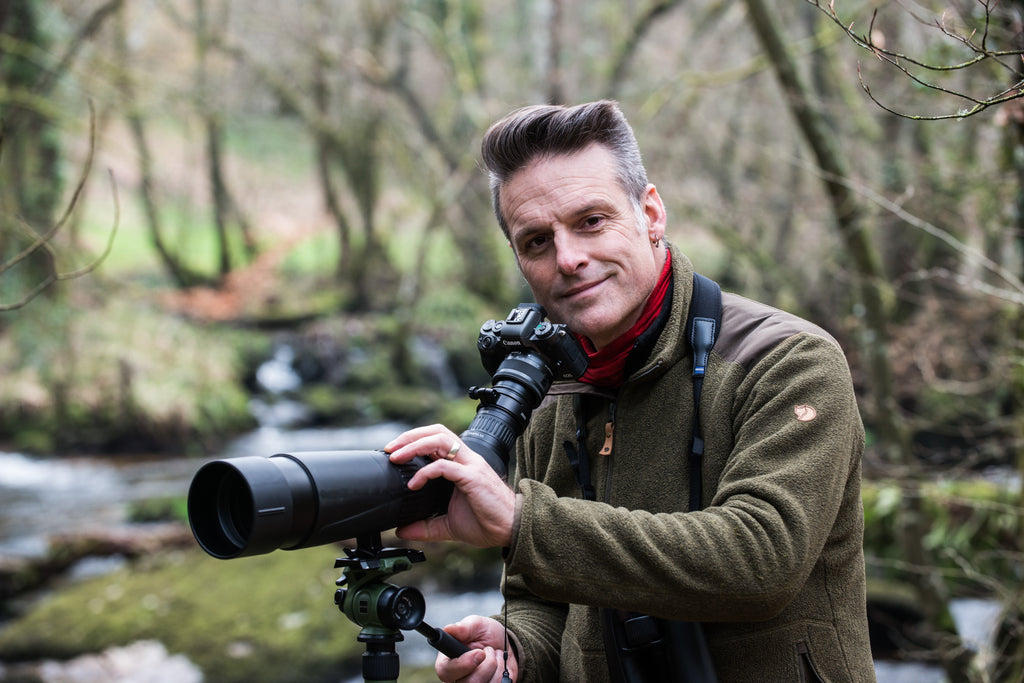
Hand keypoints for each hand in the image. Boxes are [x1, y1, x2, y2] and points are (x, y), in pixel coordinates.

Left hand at [385, 424, 514, 547]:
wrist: (511, 529)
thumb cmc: (487, 522)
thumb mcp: (448, 525)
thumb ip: (425, 526)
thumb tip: (401, 531)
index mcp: (462, 464)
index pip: (436, 438)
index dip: (413, 440)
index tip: (393, 454)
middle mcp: (467, 459)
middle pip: (437, 431)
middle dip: (410, 436)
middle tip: (390, 449)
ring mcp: (470, 466)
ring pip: (440, 439)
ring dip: (414, 445)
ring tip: (397, 458)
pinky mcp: (472, 477)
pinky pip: (444, 465)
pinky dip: (425, 472)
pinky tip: (413, 484)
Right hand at [436, 616, 518, 682]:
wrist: (504, 643)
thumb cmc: (485, 634)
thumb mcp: (475, 624)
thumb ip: (462, 628)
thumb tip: (448, 629)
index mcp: (449, 661)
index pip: (445, 671)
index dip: (463, 664)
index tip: (479, 653)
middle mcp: (459, 677)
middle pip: (468, 682)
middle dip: (486, 664)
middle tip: (489, 650)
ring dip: (496, 666)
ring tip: (495, 654)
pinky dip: (503, 673)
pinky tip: (500, 664)